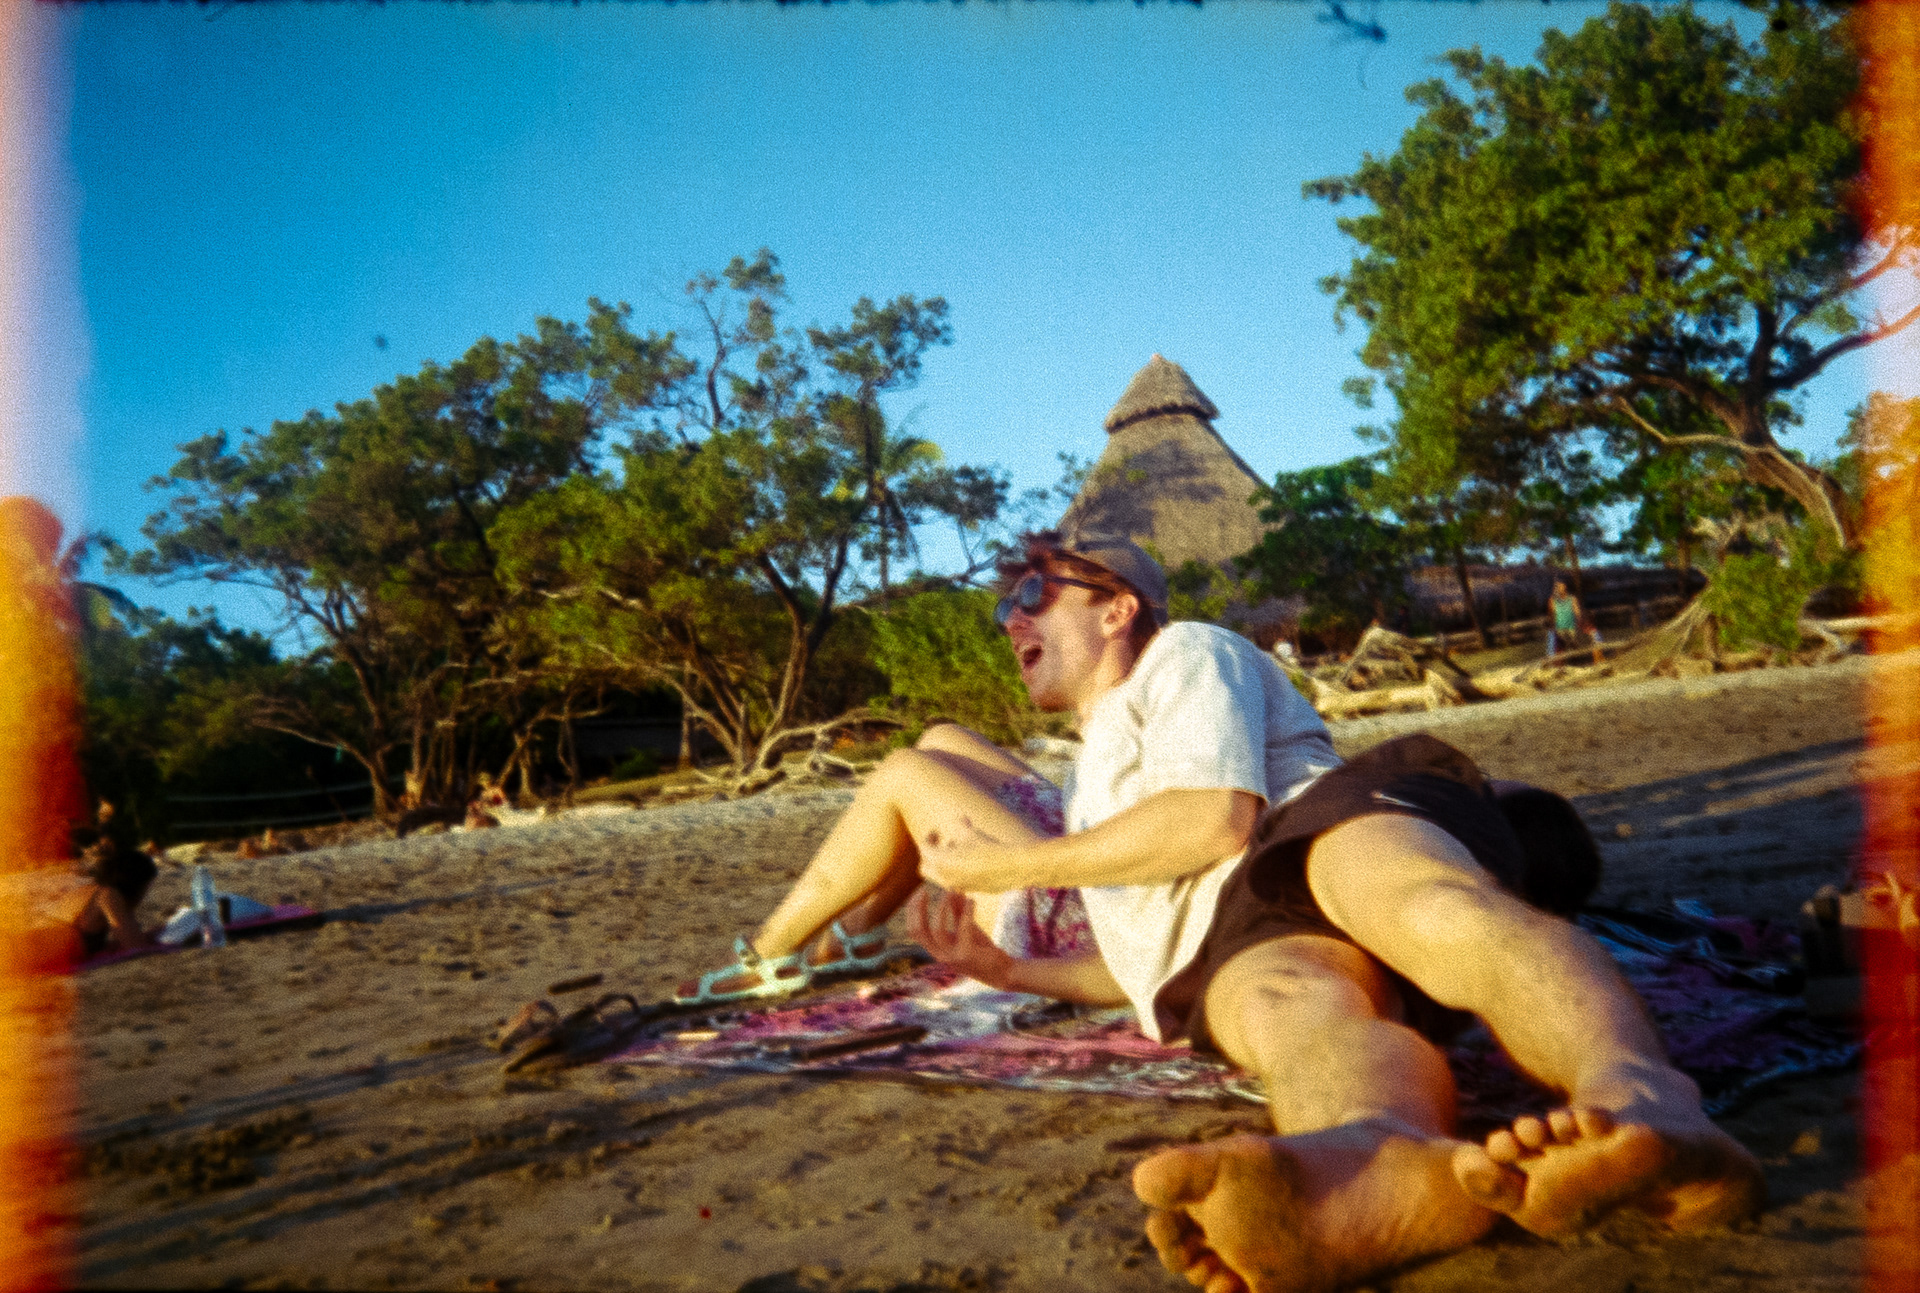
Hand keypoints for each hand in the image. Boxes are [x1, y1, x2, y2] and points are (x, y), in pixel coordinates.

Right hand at [905, 887, 1015, 989]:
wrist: (1003, 973)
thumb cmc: (982, 951)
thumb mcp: (967, 929)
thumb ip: (958, 912)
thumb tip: (952, 890)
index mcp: (936, 950)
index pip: (914, 931)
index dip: (913, 910)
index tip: (920, 892)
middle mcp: (940, 955)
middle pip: (918, 931)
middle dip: (918, 908)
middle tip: (924, 890)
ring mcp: (952, 957)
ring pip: (937, 930)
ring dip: (941, 908)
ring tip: (948, 892)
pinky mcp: (967, 955)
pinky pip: (963, 928)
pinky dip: (966, 911)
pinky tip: (971, 900)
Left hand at [917, 815, 1032, 893]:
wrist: (1012, 869)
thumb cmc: (989, 848)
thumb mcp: (971, 833)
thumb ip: (959, 825)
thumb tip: (957, 819)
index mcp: (941, 861)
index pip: (924, 849)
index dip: (928, 837)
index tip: (936, 831)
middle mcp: (945, 877)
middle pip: (925, 868)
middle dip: (929, 855)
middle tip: (940, 843)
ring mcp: (956, 886)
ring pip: (939, 876)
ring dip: (943, 863)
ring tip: (959, 848)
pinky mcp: (968, 890)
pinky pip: (954, 881)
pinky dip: (954, 871)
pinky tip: (970, 860)